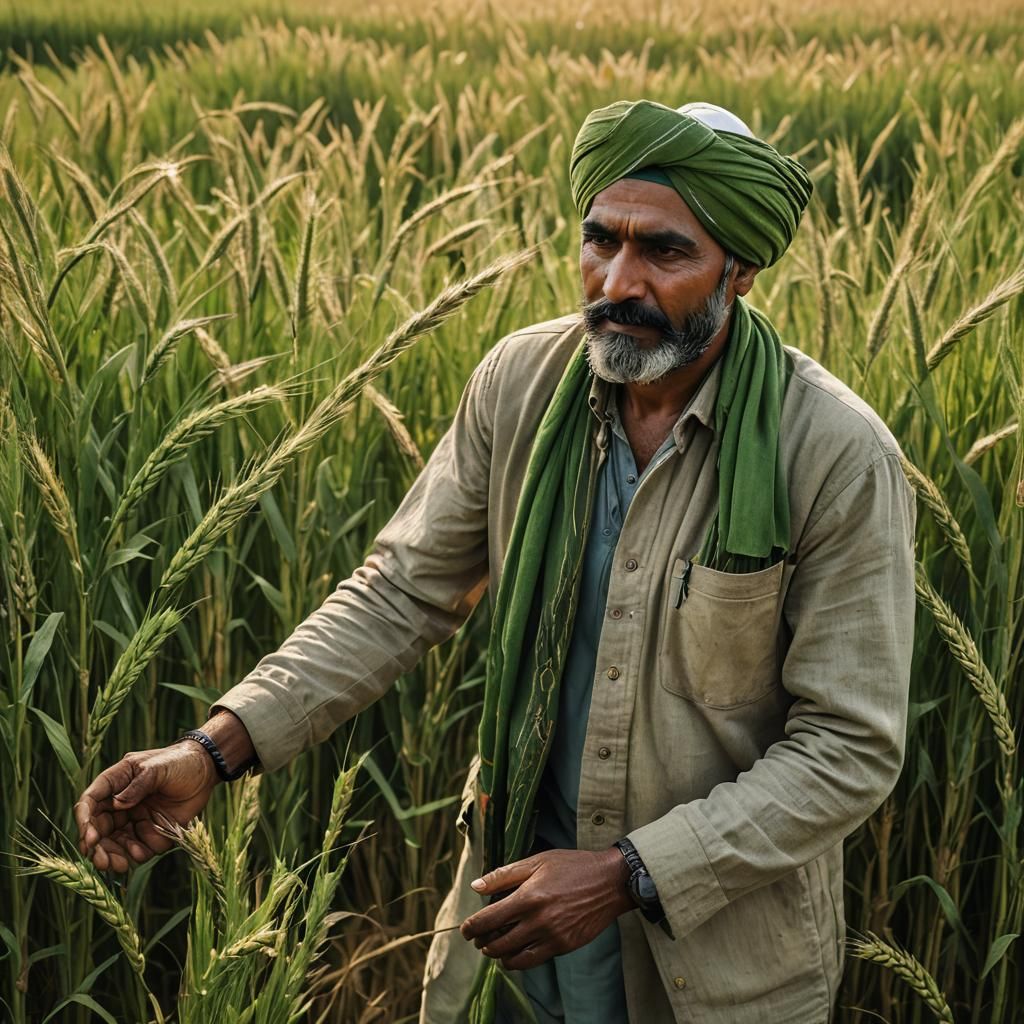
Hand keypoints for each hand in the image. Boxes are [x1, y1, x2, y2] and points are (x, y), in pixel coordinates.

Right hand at [74, 743, 217, 871]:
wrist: (207, 771)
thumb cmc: (179, 762)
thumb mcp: (157, 767)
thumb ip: (138, 785)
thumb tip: (116, 804)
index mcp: (116, 782)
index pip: (91, 802)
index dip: (85, 820)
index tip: (89, 838)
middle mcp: (120, 804)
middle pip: (99, 829)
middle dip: (96, 847)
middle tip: (100, 860)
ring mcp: (134, 820)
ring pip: (115, 843)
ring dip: (113, 856)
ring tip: (119, 865)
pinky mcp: (151, 833)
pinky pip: (138, 849)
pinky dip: (136, 854)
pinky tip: (140, 853)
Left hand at [459, 847, 632, 970]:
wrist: (610, 881)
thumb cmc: (573, 866)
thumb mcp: (538, 861)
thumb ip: (505, 875)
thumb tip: (476, 886)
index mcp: (529, 896)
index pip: (489, 919)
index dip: (471, 928)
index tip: (465, 930)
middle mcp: (538, 919)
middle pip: (497, 942)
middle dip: (482, 942)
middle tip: (479, 938)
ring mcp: (552, 936)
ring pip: (513, 957)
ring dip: (498, 954)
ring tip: (496, 946)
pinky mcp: (563, 946)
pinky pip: (532, 961)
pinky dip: (518, 960)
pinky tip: (515, 952)